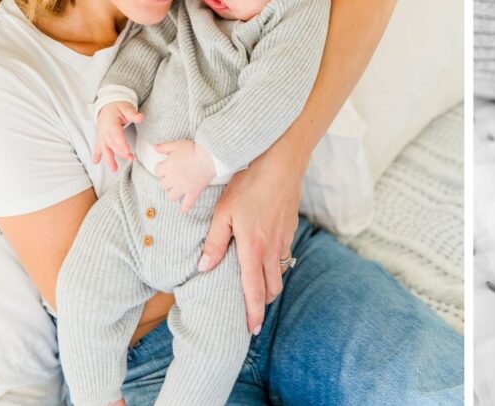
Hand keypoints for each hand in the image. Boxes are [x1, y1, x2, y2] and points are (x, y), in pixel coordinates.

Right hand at [92, 101, 143, 170]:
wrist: (108, 105)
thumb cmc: (118, 107)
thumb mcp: (126, 108)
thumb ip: (133, 113)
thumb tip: (141, 117)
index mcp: (111, 123)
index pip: (116, 134)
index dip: (121, 143)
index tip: (127, 150)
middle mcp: (104, 131)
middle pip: (112, 144)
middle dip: (120, 153)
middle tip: (130, 159)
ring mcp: (101, 135)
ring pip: (104, 148)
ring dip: (108, 159)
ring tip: (114, 169)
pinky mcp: (100, 138)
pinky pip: (97, 147)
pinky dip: (95, 155)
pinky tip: (95, 162)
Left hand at [153, 140, 216, 211]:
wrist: (210, 156)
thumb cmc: (194, 149)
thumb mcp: (177, 144)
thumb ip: (164, 147)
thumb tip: (153, 147)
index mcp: (167, 167)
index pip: (157, 171)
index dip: (162, 169)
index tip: (167, 166)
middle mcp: (173, 179)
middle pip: (163, 184)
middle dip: (167, 180)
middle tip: (174, 176)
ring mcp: (183, 187)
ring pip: (171, 196)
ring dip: (172, 193)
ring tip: (177, 189)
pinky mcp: (193, 192)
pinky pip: (187, 204)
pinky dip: (184, 207)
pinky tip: (183, 209)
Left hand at [197, 144, 304, 334]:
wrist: (282, 163)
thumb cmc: (249, 184)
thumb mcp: (224, 211)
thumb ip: (215, 242)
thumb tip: (204, 267)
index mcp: (253, 248)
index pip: (254, 290)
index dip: (253, 313)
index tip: (251, 331)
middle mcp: (272, 248)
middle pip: (271, 287)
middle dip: (262, 303)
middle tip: (251, 313)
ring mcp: (284, 238)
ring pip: (280, 272)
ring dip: (270, 285)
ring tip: (258, 290)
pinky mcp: (290, 228)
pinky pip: (284, 254)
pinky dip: (275, 264)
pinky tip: (265, 257)